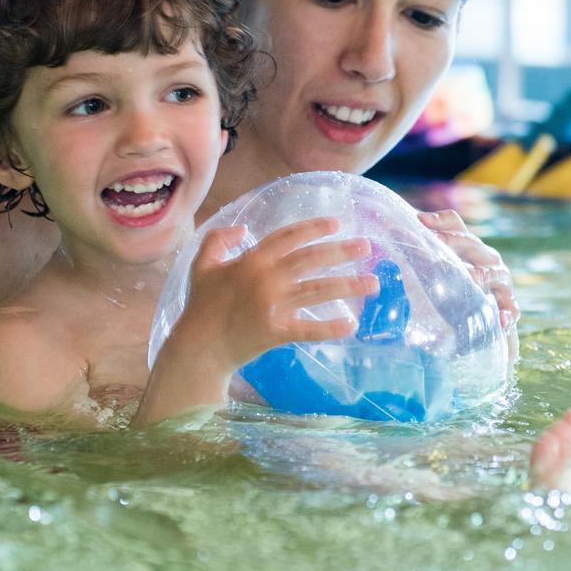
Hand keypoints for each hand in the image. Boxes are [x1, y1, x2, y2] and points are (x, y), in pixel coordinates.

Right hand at [178, 217, 378, 369]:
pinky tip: (351, 324)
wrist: (198, 346)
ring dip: (348, 285)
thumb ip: (218, 240)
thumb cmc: (200, 306)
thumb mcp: (201, 265)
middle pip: (311, 259)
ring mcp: (272, 305)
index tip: (337, 224)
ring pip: (317, 290)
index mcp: (250, 260)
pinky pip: (308, 329)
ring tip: (373, 282)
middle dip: (341, 251)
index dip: (314, 228)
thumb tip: (243, 229)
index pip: (288, 237)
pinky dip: (330, 327)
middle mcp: (265, 278)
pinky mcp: (275, 332)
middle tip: (367, 247)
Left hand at [417, 209, 519, 332]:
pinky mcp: (508, 304)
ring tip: (470, 279)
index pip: (454, 223)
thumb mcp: (434, 272)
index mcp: (467, 244)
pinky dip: (507, 313)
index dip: (439, 220)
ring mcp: (500, 279)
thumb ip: (417, 257)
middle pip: (470, 243)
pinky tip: (501, 319)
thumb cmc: (452, 288)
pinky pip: (510, 308)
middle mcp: (486, 256)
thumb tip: (388, 236)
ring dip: (481, 276)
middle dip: (452, 241)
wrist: (480, 317)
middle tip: (436, 243)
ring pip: (492, 273)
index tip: (419, 220)